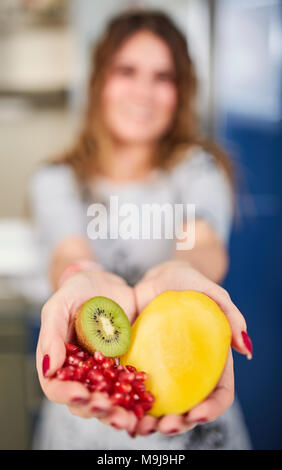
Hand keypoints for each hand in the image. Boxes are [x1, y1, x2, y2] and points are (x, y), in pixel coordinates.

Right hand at [37, 269, 137, 433]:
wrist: (107, 283)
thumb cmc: (78, 290)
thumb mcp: (60, 304)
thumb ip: (51, 334)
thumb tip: (50, 367)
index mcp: (57, 360)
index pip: (54, 386)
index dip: (66, 394)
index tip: (81, 393)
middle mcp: (79, 371)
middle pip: (82, 401)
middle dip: (95, 408)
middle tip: (108, 408)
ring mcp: (102, 372)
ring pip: (107, 400)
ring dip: (116, 412)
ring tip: (127, 417)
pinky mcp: (124, 367)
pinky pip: (129, 387)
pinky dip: (135, 398)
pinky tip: (145, 402)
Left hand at [130, 260, 250, 436]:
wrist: (156, 277)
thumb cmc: (189, 283)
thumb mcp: (211, 292)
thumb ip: (230, 313)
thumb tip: (245, 348)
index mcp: (212, 361)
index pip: (219, 393)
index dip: (211, 409)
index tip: (197, 415)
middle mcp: (188, 372)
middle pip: (188, 408)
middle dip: (179, 424)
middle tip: (165, 427)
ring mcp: (163, 371)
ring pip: (159, 406)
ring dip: (150, 422)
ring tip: (139, 426)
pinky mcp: (139, 364)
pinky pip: (133, 388)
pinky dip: (127, 402)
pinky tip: (117, 408)